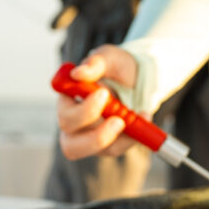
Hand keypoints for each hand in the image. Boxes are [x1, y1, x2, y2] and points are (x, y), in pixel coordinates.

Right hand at [56, 45, 138, 159]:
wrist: (136, 78)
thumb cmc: (116, 67)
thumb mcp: (109, 57)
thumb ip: (95, 63)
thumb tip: (78, 73)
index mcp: (68, 100)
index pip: (65, 115)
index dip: (82, 112)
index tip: (103, 94)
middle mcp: (74, 123)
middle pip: (71, 144)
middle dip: (96, 136)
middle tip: (118, 120)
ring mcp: (89, 137)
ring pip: (95, 150)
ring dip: (116, 138)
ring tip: (134, 119)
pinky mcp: (107, 145)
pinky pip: (117, 149)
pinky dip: (132, 137)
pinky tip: (143, 117)